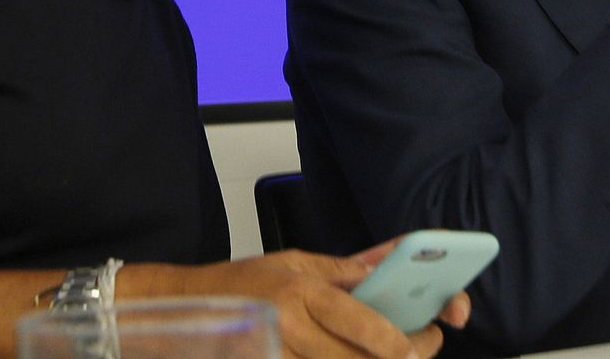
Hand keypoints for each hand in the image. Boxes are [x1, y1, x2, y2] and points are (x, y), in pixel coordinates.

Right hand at [134, 246, 463, 358]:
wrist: (189, 306)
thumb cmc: (246, 280)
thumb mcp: (295, 261)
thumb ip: (343, 269)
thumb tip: (386, 265)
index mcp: (300, 290)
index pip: (358, 321)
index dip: (394, 338)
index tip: (420, 341)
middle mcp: (290, 327)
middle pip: (353, 357)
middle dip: (394, 357)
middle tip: (418, 352)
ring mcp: (278, 354)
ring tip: (392, 355)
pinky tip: (354, 357)